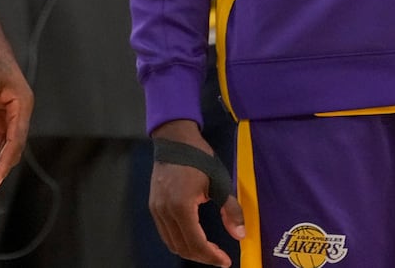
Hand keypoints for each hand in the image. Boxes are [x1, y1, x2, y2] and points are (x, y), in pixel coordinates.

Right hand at [148, 119, 245, 267]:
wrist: (175, 138)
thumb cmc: (199, 157)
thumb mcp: (220, 183)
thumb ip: (230, 210)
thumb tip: (240, 235)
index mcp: (181, 206)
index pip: (196, 244)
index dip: (211, 257)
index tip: (225, 261)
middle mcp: (165, 211)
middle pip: (182, 247)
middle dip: (202, 257)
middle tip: (219, 257)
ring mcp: (156, 209)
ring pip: (171, 242)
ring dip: (190, 250)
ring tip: (208, 250)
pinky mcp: (154, 205)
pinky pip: (165, 232)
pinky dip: (179, 240)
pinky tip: (193, 236)